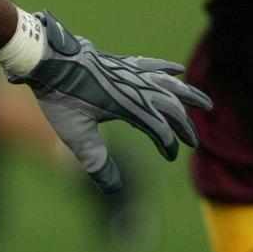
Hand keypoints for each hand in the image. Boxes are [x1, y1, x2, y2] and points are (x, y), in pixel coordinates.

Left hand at [12, 11, 212, 193]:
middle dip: (184, 125)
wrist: (47, 61)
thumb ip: (96, 161)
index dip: (168, 144)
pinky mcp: (120, 63)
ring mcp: (129, 72)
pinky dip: (166, 69)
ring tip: (205, 104)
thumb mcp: (76, 134)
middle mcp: (135, 87)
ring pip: (168, 84)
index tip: (170, 156)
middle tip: (193, 141)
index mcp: (128, 106)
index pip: (160, 128)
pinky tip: (177, 70)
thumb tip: (113, 190)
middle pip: (171, 106)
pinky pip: (151, 65)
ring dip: (187, 95)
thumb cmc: (60, 98)